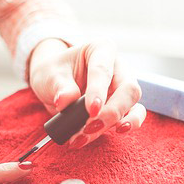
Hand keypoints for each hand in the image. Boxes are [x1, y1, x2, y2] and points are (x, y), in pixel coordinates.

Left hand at [28, 38, 145, 148]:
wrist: (54, 83)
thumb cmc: (54, 73)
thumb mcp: (50, 74)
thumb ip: (59, 86)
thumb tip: (65, 101)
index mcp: (101, 49)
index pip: (103, 69)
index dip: (98, 91)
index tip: (91, 110)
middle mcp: (118, 67)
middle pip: (128, 89)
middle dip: (111, 111)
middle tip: (89, 126)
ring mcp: (123, 87)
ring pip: (133, 105)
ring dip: (114, 123)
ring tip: (92, 134)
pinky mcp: (124, 106)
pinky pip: (134, 116)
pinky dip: (124, 127)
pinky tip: (115, 134)